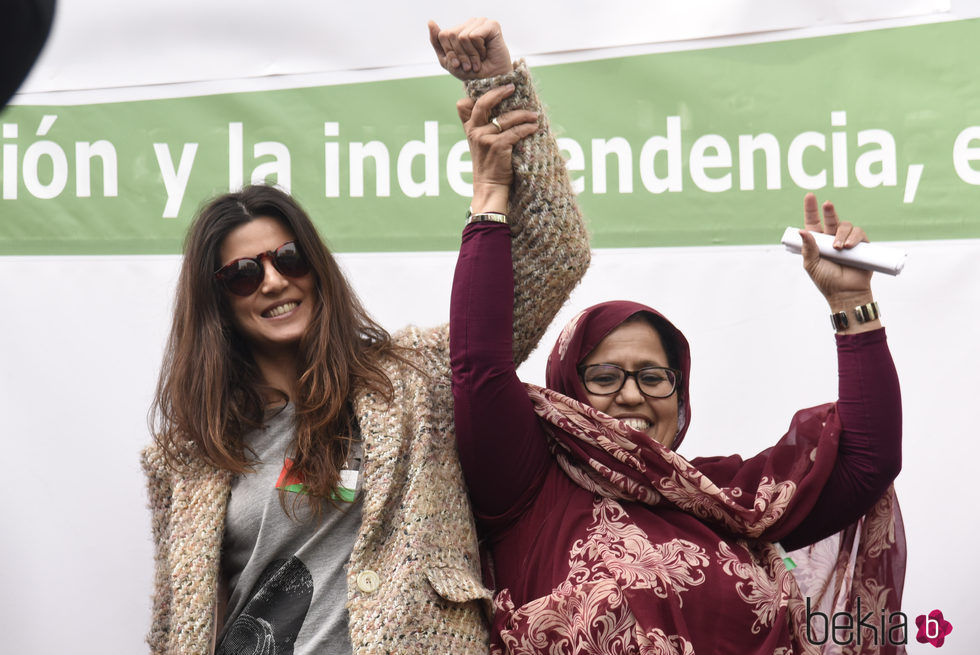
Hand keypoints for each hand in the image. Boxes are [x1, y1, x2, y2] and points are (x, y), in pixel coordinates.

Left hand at [428, 17, 512, 79]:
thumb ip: (437, 42)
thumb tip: (430, 22)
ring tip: (478, 60)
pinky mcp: (492, 25)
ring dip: (470, 54)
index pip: (443, 35)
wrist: (490, 82)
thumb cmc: (471, 72)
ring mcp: (481, 23)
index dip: (449, 52)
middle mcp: (470, 23)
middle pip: (451, 35)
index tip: (459, 64)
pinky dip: (479, 49)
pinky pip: (474, 35)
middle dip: (460, 55)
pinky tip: (485, 52)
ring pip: (462, 36)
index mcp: (459, 30)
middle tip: (470, 64)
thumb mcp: (448, 60)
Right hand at [457, 85, 538, 212]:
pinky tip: (534, 127)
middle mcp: (474, 131)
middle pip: (483, 103)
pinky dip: (527, 128)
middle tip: (512, 88)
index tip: (496, 88)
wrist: (490, 187)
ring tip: (534, 115)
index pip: (465, 106)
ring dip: (523, 115)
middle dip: (498, 92)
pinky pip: (516, 131)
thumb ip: (483, 128)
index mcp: (469, 129)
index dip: (478, 95)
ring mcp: (484, 138)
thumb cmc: (490, 166)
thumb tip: (502, 111)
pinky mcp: (497, 146)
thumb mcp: (480, 146)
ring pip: (506, 118)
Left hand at [799, 193, 873, 308]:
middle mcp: (832, 238)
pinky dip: (854, 237)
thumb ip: (808, 247)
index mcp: (818, 242)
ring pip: (845, 225)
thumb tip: (802, 230)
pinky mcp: (861, 245)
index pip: (813, 222)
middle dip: (828, 210)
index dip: (811, 209)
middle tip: (827, 204)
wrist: (845, 293)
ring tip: (839, 248)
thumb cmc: (826, 280)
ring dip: (841, 235)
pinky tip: (848, 246)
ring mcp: (847, 241)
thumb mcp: (812, 264)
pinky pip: (859, 233)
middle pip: (830, 219)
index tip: (810, 195)